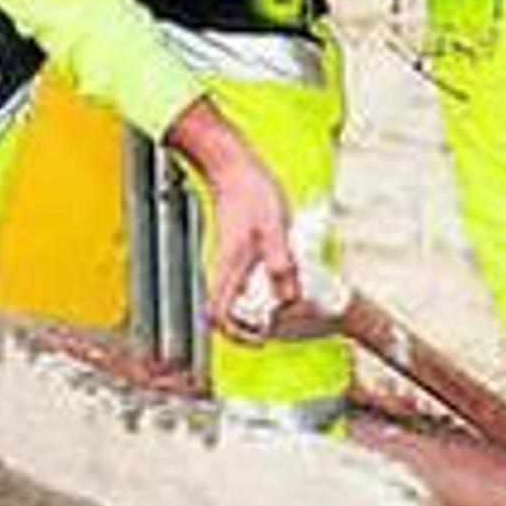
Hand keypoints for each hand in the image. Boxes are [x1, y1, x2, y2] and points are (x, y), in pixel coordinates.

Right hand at [165, 100, 297, 343]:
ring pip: (239, 301)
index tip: (261, 337)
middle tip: (280, 322)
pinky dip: (264, 291)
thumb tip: (287, 298)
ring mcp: (230, 265)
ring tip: (286, 302)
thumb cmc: (251, 192)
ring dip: (260, 310)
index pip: (219, 315)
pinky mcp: (238, 256)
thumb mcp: (274, 227)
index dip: (237, 334)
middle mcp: (225, 270)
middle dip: (252, 327)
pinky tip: (284, 280)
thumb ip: (280, 262)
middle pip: (228, 315)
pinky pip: (248, 284)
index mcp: (229, 268)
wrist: (234, 168)